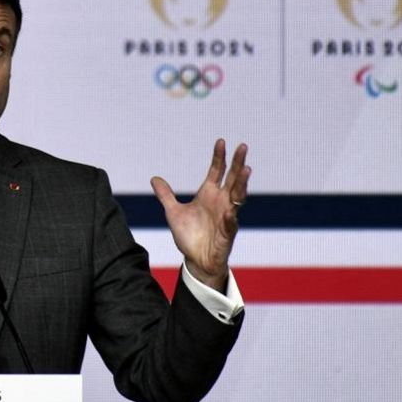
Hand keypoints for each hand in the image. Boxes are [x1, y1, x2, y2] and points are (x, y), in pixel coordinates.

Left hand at [150, 139, 250, 291]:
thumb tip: (154, 178)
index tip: (220, 142)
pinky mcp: (227, 233)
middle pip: (232, 179)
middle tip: (243, 146)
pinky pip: (231, 224)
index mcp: (209, 195)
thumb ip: (166, 195)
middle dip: (237, 163)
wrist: (195, 260)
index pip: (217, 171)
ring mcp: (227, 216)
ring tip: (246, 169)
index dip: (219, 157)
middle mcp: (221, 202)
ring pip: (238, 197)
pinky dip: (230, 217)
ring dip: (242, 184)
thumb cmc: (189, 235)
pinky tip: (230, 212)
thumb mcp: (173, 212)